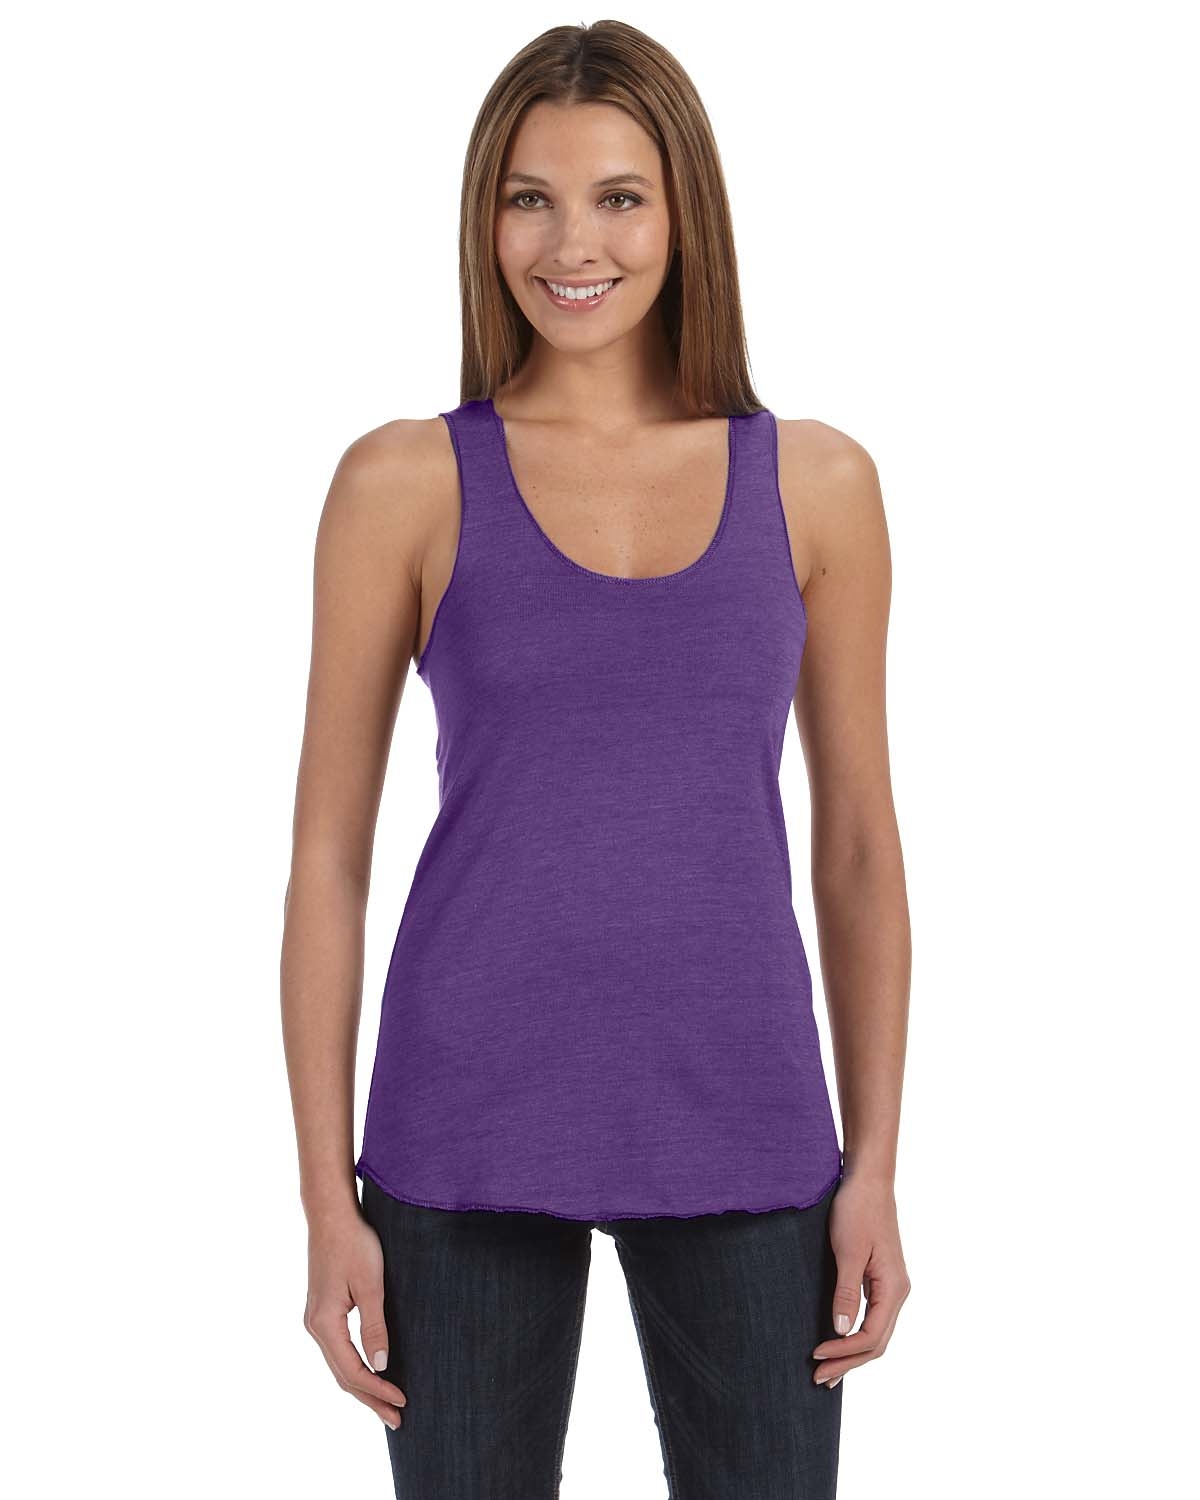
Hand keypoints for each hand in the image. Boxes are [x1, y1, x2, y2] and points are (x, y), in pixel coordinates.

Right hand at [303, 1207, 408, 1428]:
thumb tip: (381, 1365)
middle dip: (370, 1398)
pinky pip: (338, 1350)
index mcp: (325, 1324)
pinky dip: (354, 1368)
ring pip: (339, 1365)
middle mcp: (315, 1327)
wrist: (331, 1215)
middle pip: (343, 1375)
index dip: (378, 1390)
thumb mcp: (370, 1285)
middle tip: (397, 1420)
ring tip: (386, 1405)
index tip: (403, 1401)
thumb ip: (375, 1326)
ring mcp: (316, 1319)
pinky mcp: (322, 1311)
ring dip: (362, 1387)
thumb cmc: (354, 1244)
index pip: (353, 1371)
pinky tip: (370, 1373)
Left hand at [811, 1171, 909, 1387]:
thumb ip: (845, 1292)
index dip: (845, 1352)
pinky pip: (872, 1318)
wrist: (868, 1180)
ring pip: (876, 1333)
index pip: (872, 1337)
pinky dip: (855, 1336)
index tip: (816, 1356)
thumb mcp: (847, 1251)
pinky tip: (839, 1341)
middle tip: (817, 1380)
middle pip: (876, 1342)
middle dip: (848, 1363)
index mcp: (893, 1289)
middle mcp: (897, 1292)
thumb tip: (842, 1331)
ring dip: (852, 1354)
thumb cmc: (857, 1210)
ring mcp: (890, 1286)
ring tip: (827, 1372)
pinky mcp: (880, 1278)